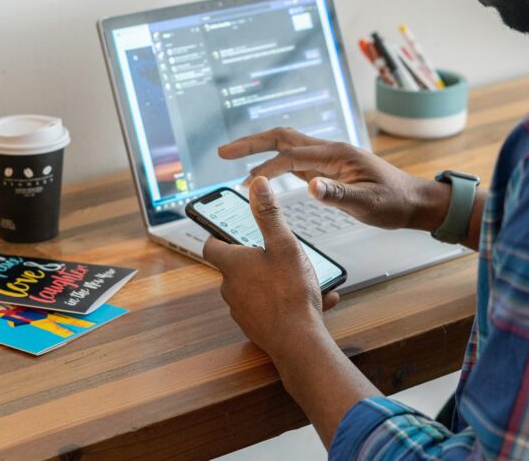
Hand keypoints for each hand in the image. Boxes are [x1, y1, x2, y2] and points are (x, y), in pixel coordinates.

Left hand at [203, 176, 339, 357]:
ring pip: (256, 287)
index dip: (218, 234)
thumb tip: (257, 184)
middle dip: (256, 257)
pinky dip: (287, 301)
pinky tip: (316, 300)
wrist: (298, 342)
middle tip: (278, 250)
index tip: (228, 228)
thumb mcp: (284, 245)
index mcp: (233, 264)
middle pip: (236, 266)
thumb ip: (269, 214)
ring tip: (306, 278)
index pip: (211, 245)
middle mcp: (231, 288)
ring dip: (276, 280)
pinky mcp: (256, 327)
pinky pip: (270, 307)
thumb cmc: (290, 293)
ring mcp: (242, 310)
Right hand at [219, 127, 434, 231]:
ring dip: (259, 149)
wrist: (414, 202)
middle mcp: (329, 151)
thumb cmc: (395, 202)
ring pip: (287, 146)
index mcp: (337, 154)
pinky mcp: (328, 170)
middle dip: (251, 143)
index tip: (242, 178)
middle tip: (222, 152)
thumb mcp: (369, 204)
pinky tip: (262, 172)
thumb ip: (339, 196)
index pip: (291, 155)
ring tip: (233, 158)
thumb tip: (310, 188)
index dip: (265, 165)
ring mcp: (328, 159)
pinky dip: (273, 162)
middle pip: (283, 138)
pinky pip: (295, 160)